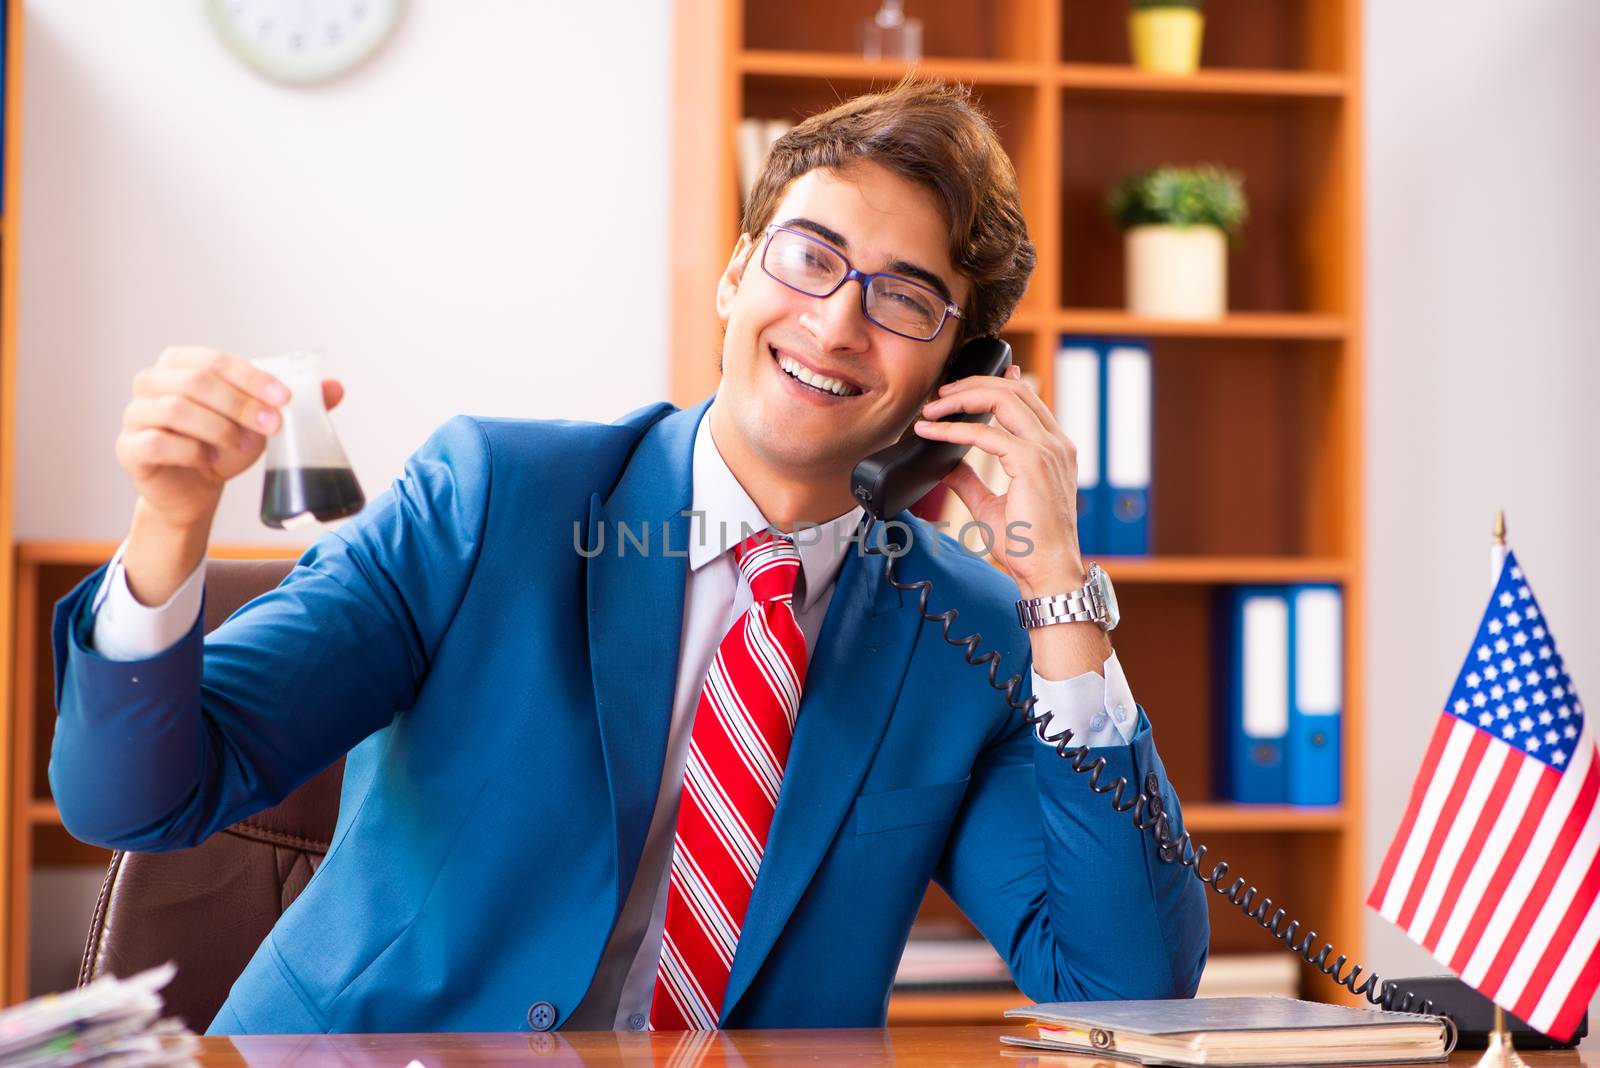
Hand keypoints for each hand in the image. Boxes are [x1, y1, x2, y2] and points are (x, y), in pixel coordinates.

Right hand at [117, 346, 343, 528]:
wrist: (195, 489)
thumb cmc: (223, 445)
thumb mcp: (259, 421)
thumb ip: (291, 402)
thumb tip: (337, 387)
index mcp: (181, 363)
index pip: (217, 361)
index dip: (253, 378)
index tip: (285, 399)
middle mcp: (151, 382)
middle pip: (196, 382)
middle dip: (241, 404)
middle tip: (272, 426)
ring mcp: (135, 414)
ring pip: (175, 409)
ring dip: (218, 428)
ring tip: (243, 446)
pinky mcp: (128, 448)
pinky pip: (156, 442)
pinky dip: (189, 451)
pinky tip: (209, 461)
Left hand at [913, 365, 1085, 599]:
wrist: (1046, 572)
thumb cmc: (1027, 546)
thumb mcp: (990, 505)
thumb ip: (970, 480)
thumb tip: (945, 464)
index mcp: (1053, 449)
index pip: (1027, 399)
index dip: (997, 381)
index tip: (966, 382)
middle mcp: (1055, 444)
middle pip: (1013, 390)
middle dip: (972, 384)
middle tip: (940, 395)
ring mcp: (1047, 450)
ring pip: (1003, 399)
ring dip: (961, 399)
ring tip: (933, 408)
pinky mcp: (1031, 463)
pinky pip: (986, 433)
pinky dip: (954, 429)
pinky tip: (931, 432)